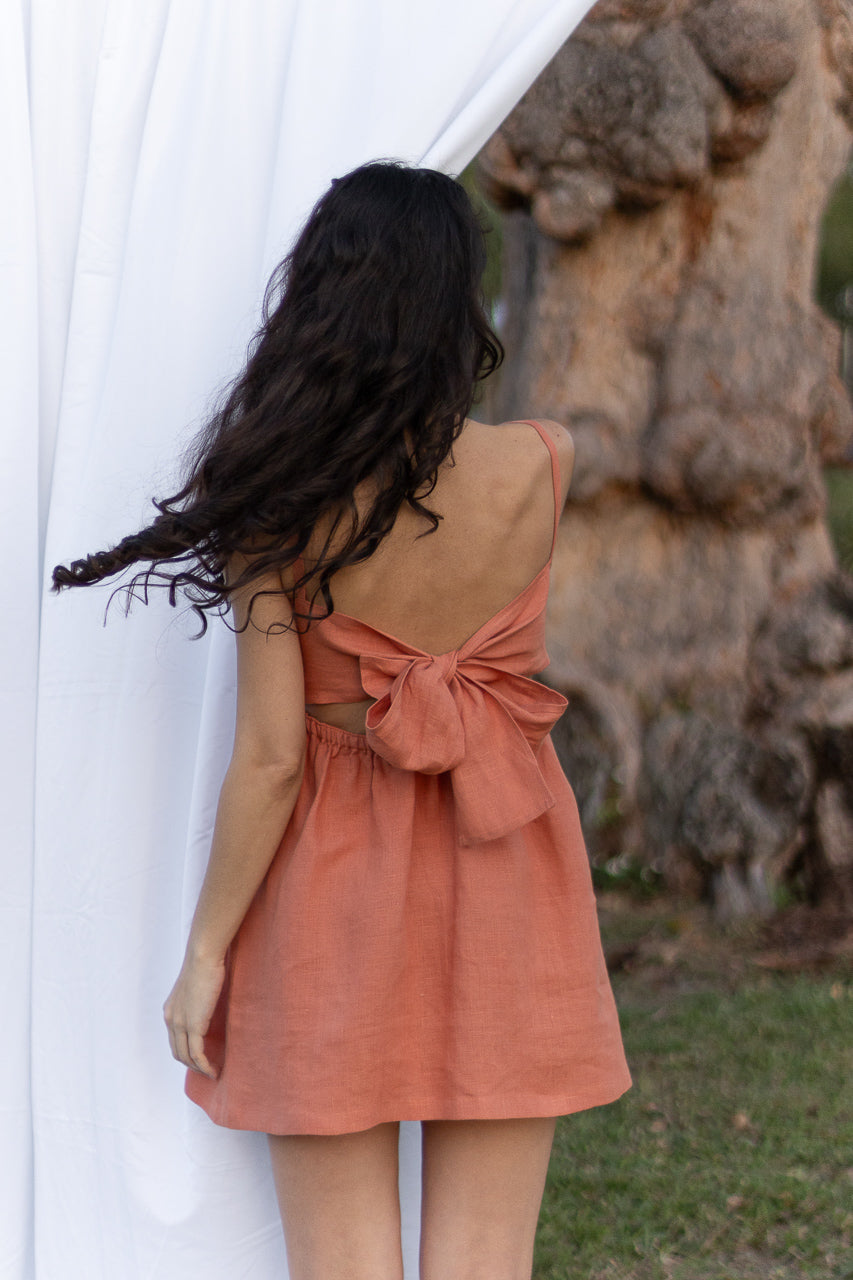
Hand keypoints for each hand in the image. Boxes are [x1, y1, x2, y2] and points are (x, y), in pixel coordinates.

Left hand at [162, 951, 225, 1078]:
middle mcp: (171, 1019)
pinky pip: (197, 1054)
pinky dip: (205, 1066)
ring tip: (213, 1073)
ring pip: (186, 1057)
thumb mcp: (196, 986)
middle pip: (178, 1052)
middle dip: (192, 1065)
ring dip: (199, 1069)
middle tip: (208, 1070)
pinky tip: (214, 1070)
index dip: (186, 1053)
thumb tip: (209, 1004)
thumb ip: (197, 999)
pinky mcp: (193, 1025)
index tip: (201, 1058)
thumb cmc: (204, 964)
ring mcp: (180, 1024)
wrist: (203, 956)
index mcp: (170, 1011)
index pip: (175, 1040)